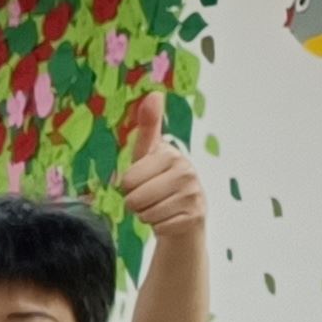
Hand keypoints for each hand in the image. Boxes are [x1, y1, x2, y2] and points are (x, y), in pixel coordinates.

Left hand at [113, 86, 202, 242]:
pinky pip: (158, 226)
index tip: (142, 181)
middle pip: (134, 198)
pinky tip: (169, 218)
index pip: (127, 180)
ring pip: (145, 214)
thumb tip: (154, 94)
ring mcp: (193, 195)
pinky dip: (158, 226)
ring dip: (146, 214)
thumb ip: (149, 126)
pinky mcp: (194, 216)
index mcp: (172, 155)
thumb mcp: (149, 154)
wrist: (185, 213)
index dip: (127, 186)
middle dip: (135, 202)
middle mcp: (187, 172)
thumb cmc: (159, 180)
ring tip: (159, 206)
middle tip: (149, 197)